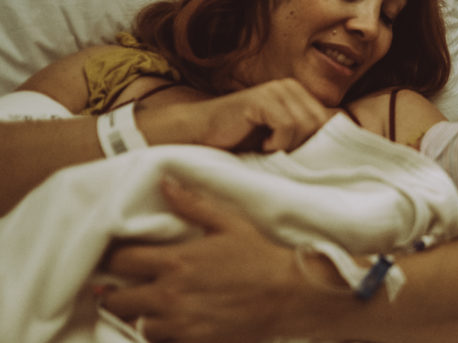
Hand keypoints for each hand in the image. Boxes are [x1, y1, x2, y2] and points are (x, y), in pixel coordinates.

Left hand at [101, 177, 301, 342]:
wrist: (288, 295)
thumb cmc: (260, 257)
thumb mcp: (230, 223)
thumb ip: (193, 205)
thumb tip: (165, 183)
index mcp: (176, 261)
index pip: (120, 261)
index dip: (118, 258)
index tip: (126, 258)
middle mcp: (169, 295)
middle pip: (116, 300)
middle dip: (119, 292)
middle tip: (133, 286)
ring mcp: (178, 323)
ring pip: (135, 325)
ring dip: (141, 316)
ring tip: (155, 306)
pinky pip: (158, 342)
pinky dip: (161, 334)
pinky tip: (174, 323)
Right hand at [142, 78, 332, 152]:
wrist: (199, 135)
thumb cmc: (240, 142)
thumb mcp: (280, 140)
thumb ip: (304, 138)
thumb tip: (337, 153)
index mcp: (298, 94)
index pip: (327, 122)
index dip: (316, 145)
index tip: (296, 158)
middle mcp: (290, 87)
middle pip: (319, 124)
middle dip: (302, 146)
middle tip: (279, 155)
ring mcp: (276, 90)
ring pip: (304, 126)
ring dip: (287, 146)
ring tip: (267, 149)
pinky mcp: (262, 99)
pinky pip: (287, 125)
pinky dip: (277, 142)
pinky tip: (261, 145)